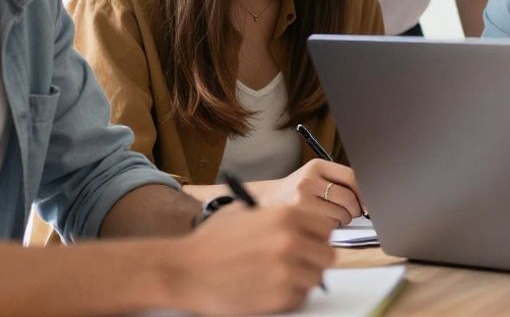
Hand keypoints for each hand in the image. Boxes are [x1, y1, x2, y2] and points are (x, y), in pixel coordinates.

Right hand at [165, 204, 335, 313]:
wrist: (182, 270)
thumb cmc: (209, 243)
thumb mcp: (245, 212)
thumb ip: (278, 216)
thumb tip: (304, 226)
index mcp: (287, 215)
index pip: (326, 228)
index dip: (316, 238)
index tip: (309, 244)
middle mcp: (291, 240)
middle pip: (327, 256)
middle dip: (313, 261)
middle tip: (297, 265)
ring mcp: (287, 270)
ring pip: (316, 279)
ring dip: (301, 280)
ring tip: (278, 278)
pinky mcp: (279, 297)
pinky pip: (299, 298)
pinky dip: (287, 297)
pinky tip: (267, 290)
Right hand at [253, 159, 364, 224]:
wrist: (267, 202)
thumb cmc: (297, 191)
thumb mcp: (315, 177)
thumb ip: (340, 182)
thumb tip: (368, 202)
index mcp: (316, 166)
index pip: (351, 177)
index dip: (363, 192)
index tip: (367, 203)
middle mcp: (308, 180)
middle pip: (348, 198)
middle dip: (354, 209)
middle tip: (349, 212)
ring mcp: (300, 199)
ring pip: (339, 214)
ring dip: (342, 220)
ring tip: (331, 217)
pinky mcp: (297, 218)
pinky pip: (326, 227)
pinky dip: (330, 229)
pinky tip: (319, 224)